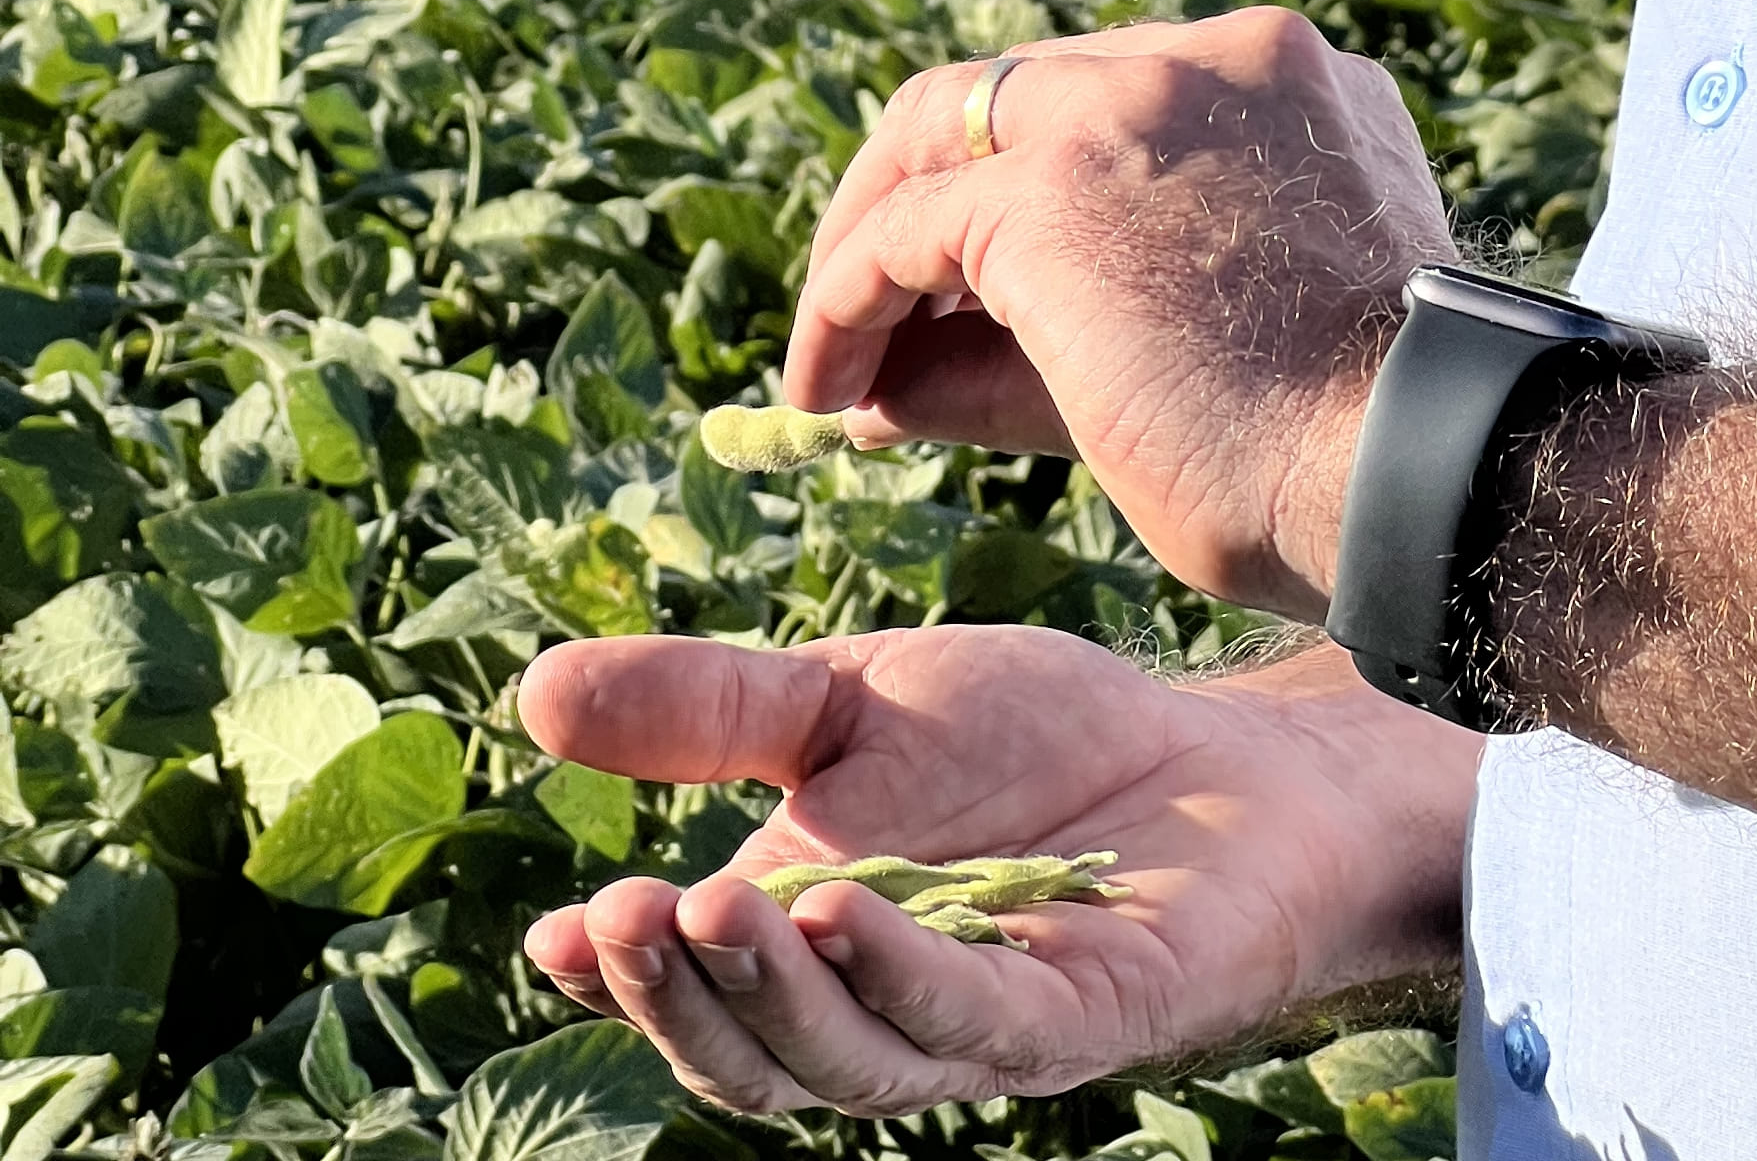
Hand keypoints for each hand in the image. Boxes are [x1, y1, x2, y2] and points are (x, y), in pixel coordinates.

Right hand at [519, 624, 1475, 1113]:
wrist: (1223, 754)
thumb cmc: (1039, 740)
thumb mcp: (854, 697)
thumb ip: (711, 707)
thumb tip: (532, 698)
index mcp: (803, 942)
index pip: (686, 990)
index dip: (616, 978)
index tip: (552, 936)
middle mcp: (873, 1010)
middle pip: (745, 1051)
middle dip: (674, 996)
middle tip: (619, 924)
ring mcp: (972, 1027)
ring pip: (841, 1061)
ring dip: (768, 998)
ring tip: (711, 910)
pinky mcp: (1070, 1022)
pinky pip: (964, 1019)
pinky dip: (893, 974)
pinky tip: (841, 912)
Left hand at [784, 10, 1454, 610]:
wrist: (1406, 478)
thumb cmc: (1341, 458)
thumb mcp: (1208, 352)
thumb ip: (1052, 341)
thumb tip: (889, 384)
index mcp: (1292, 82)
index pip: (1108, 98)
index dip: (1017, 187)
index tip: (962, 294)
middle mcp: (1218, 58)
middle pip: (1010, 92)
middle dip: (925, 196)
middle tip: (871, 308)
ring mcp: (1136, 102)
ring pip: (941, 130)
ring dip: (868, 245)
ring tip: (832, 357)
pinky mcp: (1056, 185)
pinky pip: (903, 231)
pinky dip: (844, 302)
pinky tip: (824, 389)